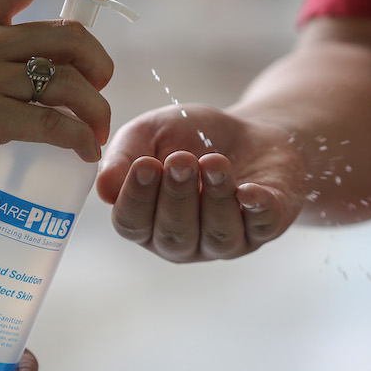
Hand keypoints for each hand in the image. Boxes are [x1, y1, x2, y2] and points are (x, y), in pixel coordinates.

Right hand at [96, 104, 305, 262]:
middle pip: (173, 234)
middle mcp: (183, 240)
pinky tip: (249, 191)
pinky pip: (261, 225)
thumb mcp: (150, 133)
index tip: (145, 165)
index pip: (132, 223)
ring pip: (216, 233)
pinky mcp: (266, 226)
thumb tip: (104, 189)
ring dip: (214, 197)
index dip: (136, 198)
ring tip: (214, 161)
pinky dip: (256, 208)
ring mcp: (225, 240)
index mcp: (147, 221)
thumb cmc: (190, 136)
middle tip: (181, 160)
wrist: (249, 130)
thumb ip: (123, 156)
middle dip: (176, 196)